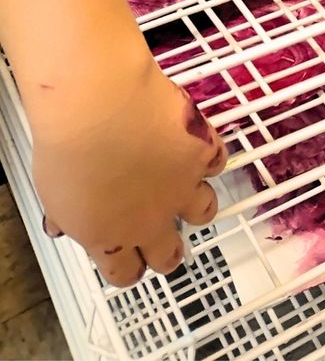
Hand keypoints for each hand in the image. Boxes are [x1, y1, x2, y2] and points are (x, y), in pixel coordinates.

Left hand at [31, 61, 226, 286]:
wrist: (100, 105)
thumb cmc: (67, 145)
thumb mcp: (53, 193)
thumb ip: (67, 215)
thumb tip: (62, 225)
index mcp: (109, 238)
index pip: (126, 274)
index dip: (128, 267)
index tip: (128, 258)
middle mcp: (151, 220)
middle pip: (170, 256)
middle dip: (167, 251)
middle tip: (165, 237)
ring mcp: (182, 186)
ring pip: (204, 212)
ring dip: (196, 205)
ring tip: (188, 190)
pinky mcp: (203, 152)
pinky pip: (217, 162)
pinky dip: (209, 158)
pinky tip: (198, 150)